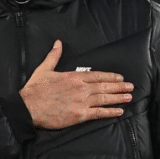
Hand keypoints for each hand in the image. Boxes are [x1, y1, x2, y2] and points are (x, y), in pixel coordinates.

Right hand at [19, 40, 133, 129]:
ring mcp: (81, 102)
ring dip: (118, 98)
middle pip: (104, 86)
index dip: (110, 76)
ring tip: (128, 97)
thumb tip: (58, 43)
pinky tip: (119, 111)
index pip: (97, 75)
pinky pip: (99, 113)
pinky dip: (110, 112)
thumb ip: (54, 56)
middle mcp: (81, 88)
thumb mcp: (44, 69)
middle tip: (130, 87)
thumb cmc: (35, 90)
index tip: (119, 77)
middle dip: (119, 86)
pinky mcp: (79, 115)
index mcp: (73, 77)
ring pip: (104, 98)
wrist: (29, 107)